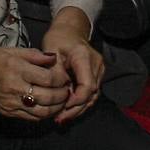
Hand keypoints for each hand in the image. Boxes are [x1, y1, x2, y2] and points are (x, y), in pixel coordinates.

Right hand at [0, 47, 70, 119]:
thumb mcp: (9, 50)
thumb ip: (33, 55)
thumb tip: (53, 58)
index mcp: (17, 69)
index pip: (48, 78)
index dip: (62, 79)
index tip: (65, 77)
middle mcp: (16, 87)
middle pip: (49, 96)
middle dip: (63, 94)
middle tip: (67, 89)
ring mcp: (13, 103)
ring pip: (43, 111)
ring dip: (57, 107)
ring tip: (62, 100)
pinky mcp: (10, 113)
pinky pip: (32, 117)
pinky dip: (45, 114)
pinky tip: (49, 108)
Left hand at [40, 7, 101, 123]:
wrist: (70, 30)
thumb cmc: (58, 39)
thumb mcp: (51, 52)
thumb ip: (55, 73)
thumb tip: (58, 93)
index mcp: (84, 57)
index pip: (87, 85)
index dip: (76, 100)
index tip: (62, 106)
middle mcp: (96, 65)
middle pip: (91, 94)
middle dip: (75, 108)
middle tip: (59, 118)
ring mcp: (98, 70)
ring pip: (92, 96)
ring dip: (77, 108)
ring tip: (61, 118)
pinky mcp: (96, 75)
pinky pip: (90, 93)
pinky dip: (79, 102)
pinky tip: (67, 110)